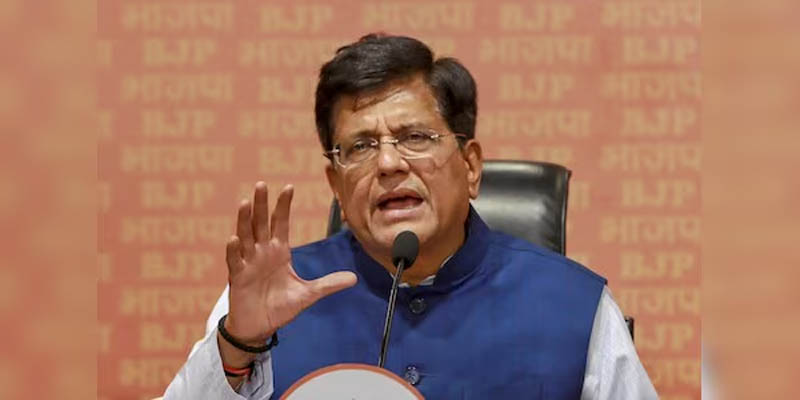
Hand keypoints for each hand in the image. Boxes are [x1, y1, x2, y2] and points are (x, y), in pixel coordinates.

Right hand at [224, 182, 357, 344]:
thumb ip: (328, 284)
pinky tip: (235, 238)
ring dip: (245, 220)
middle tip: (262, 184)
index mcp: (279, 252)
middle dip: (262, 204)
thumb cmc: (279, 307)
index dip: (284, 206)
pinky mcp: (238, 277)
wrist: (260, 327)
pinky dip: (234, 250)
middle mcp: (262, 252)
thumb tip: (354, 278)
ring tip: (246, 202)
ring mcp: (248, 263)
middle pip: (261, 223)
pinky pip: (235, 261)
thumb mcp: (308, 294)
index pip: (281, 223)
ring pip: (245, 236)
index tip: (289, 187)